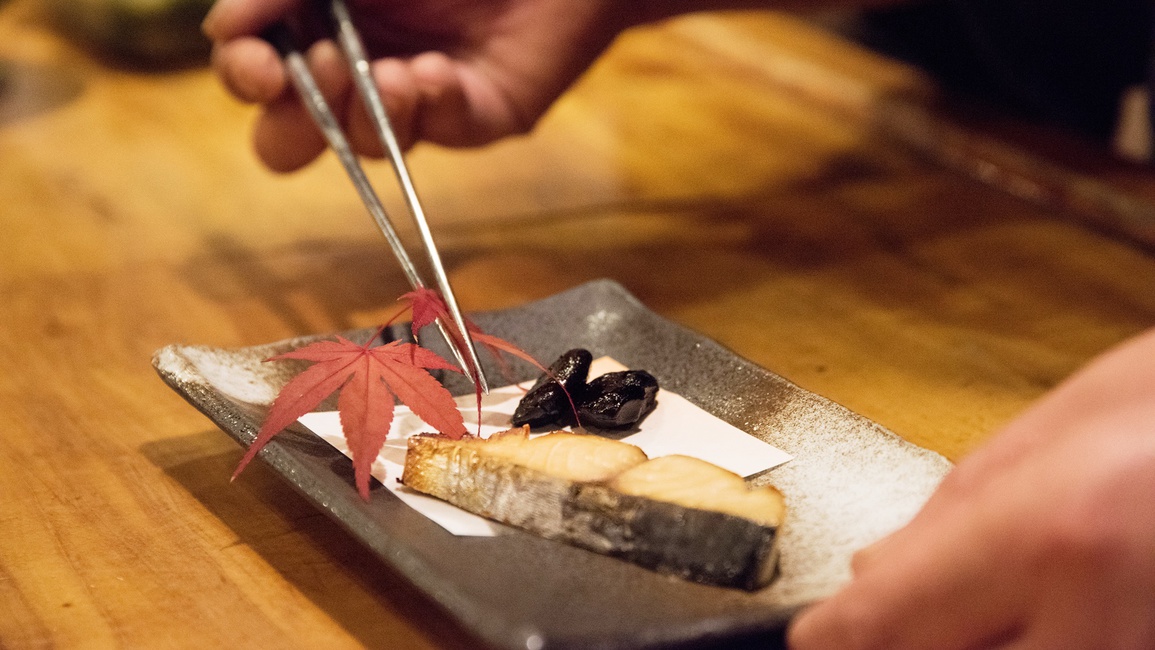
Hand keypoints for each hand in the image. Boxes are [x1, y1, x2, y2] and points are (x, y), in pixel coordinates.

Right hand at [202, 0, 628, 170]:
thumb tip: (218, 28)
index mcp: (318, 16)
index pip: (255, 69)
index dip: (244, 75)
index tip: (258, 68)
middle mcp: (358, 63)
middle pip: (291, 134)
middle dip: (293, 121)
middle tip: (321, 75)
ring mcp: (414, 98)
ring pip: (358, 145)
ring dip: (363, 109)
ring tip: (394, 70)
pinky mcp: (471, 117)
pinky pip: (431, 134)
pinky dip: (427, 104)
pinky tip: (439, 71)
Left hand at [788, 328, 1154, 648]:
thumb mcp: (1030, 448)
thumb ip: (935, 533)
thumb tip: (867, 583)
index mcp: (1049, 542)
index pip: (874, 629)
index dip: (831, 637)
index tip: (818, 633)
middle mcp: (1099, 622)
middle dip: (901, 648)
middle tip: (918, 613)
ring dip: (966, 646)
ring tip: (993, 604)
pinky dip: (1026, 645)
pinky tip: (1034, 618)